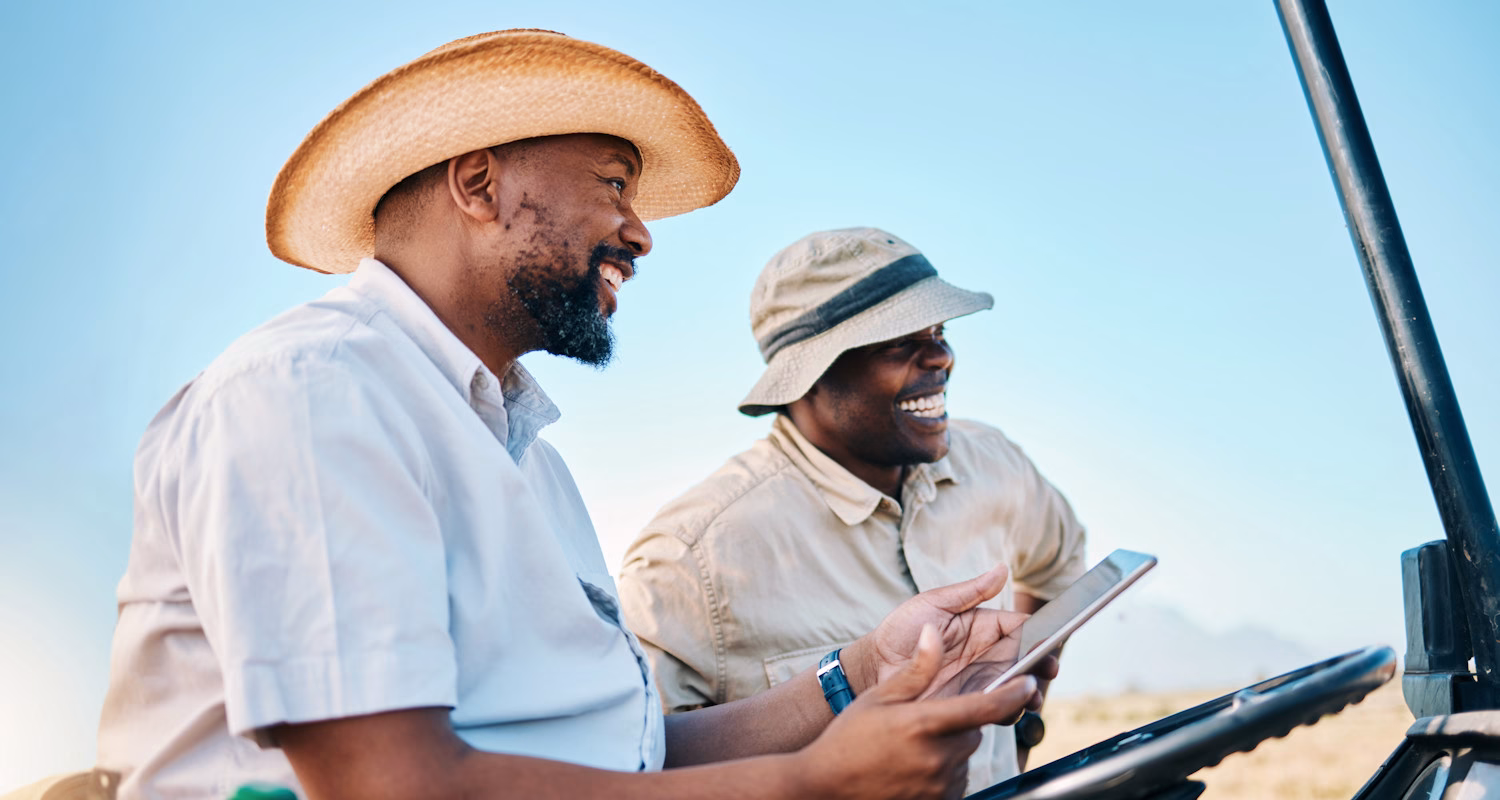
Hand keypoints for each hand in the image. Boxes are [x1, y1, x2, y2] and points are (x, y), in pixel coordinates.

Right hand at [796, 626, 1039, 799]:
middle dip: (960, 722)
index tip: (1030, 683)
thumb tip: (934, 633)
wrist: (824, 788)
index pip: (987, 706)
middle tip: (926, 721)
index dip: (1015, 694)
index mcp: (926, 724)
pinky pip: (956, 781)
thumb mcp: (879, 698)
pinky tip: (913, 767)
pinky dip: (943, 772)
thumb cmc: (847, 739)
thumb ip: (916, 669)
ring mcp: (939, 785)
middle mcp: (938, 757)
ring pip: (965, 757)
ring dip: (950, 749)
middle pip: (974, 731)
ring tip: (911, 749)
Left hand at [842, 564, 1055, 709]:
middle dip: (1042, 665)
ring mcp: (978, 680)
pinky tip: (1009, 708)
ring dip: (1028, 692)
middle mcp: (986, 654)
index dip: (1040, 632)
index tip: (1052, 639)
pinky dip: (1007, 710)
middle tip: (1049, 669)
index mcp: (982, 626)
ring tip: (1031, 695)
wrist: (873, 667)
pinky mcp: (967, 704)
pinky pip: (994, 708)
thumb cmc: (900, 630)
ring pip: (1015, 686)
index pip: (1020, 627)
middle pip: (1025, 659)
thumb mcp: (934, 604)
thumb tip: (1003, 569)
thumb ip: (970, 592)